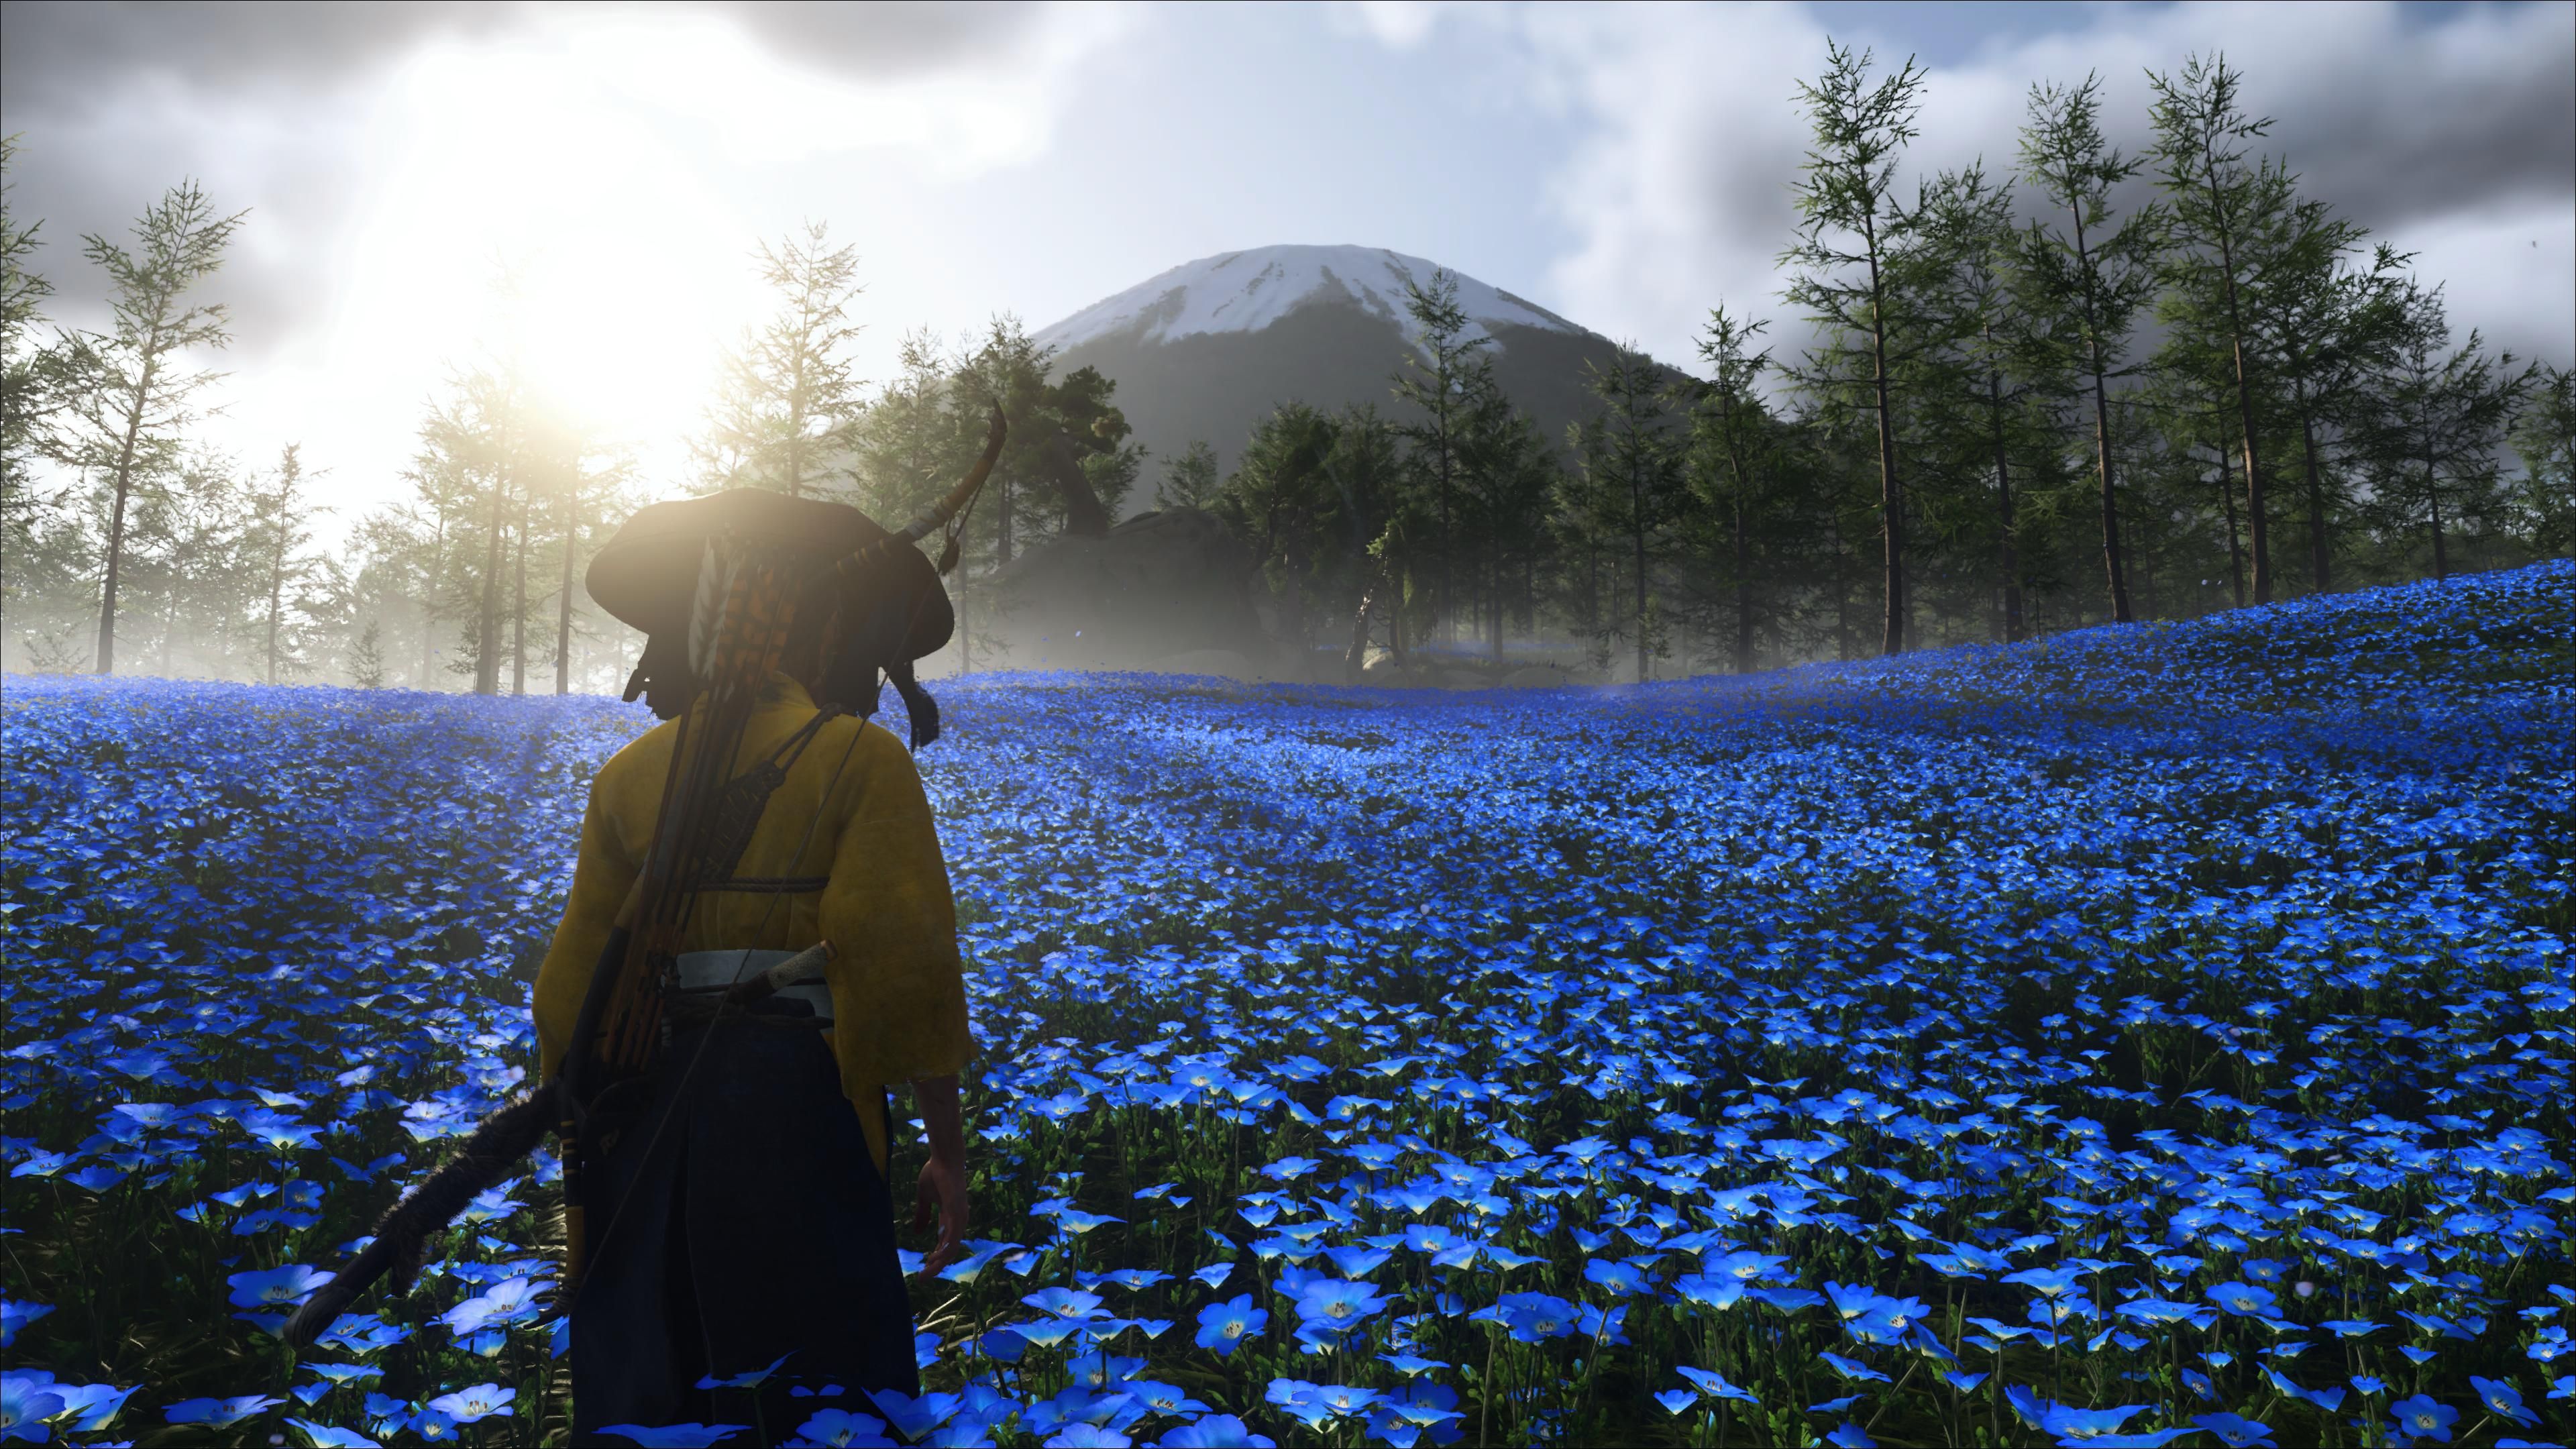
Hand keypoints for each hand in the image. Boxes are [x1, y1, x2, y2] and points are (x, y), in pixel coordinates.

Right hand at [910, 1152, 968, 1278]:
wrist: (943, 1157)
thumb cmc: (935, 1173)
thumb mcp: (924, 1198)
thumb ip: (922, 1214)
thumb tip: (917, 1232)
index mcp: (950, 1217)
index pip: (944, 1244)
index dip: (935, 1258)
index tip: (923, 1270)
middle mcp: (958, 1220)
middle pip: (949, 1250)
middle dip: (936, 1266)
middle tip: (923, 1278)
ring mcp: (959, 1216)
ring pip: (952, 1247)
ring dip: (940, 1261)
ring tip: (927, 1271)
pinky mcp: (957, 1211)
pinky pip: (953, 1235)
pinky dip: (946, 1248)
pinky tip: (936, 1257)